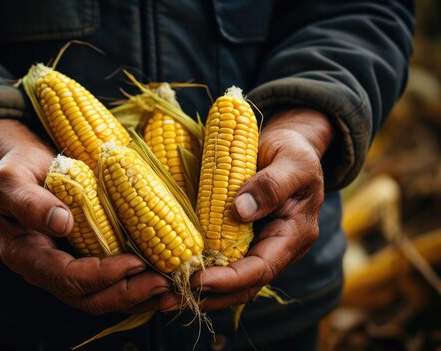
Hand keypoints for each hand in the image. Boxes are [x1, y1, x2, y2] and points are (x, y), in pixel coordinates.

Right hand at [0, 119, 169, 314]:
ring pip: (104, 298)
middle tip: (163, 284)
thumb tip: (62, 223)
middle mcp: (47, 272)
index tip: (135, 262)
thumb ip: (29, 202)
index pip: (67, 277)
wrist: (27, 166)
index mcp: (26, 256)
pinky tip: (165, 282)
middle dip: (128, 294)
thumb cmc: (17, 169)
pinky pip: (113, 285)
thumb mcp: (11, 179)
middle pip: (88, 298)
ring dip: (140, 298)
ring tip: (173, 291)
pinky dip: (139, 286)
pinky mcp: (86, 263)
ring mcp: (67, 270)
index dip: (102, 275)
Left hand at [160, 108, 333, 311]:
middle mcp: (274, 249)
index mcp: (293, 236)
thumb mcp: (293, 161)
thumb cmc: (295, 151)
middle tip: (167, 300)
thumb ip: (272, 184)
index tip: (199, 280)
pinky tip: (169, 274)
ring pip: (228, 282)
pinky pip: (218, 262)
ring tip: (161, 297)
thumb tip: (242, 210)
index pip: (262, 269)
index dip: (230, 279)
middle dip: (207, 297)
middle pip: (242, 286)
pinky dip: (196, 271)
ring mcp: (256, 246)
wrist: (289, 145)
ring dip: (197, 292)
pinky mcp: (237, 238)